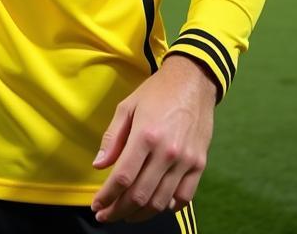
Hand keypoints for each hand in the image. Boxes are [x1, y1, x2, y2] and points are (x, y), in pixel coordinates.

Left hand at [91, 56, 214, 222]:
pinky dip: (167, 206)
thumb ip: (112, 137)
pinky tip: (154, 205)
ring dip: (140, 214)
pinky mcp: (200, 164)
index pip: (123, 177)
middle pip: (140, 195)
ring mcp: (186, 161)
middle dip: (119, 210)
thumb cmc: (156, 92)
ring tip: (126, 215)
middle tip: (106, 215)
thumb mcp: (127, 107)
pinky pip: (184, 197)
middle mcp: (167, 152)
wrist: (193, 81)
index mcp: (145, 135)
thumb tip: (99, 165)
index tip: (96, 205)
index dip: (107, 196)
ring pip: (160, 201)